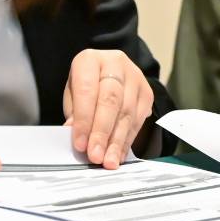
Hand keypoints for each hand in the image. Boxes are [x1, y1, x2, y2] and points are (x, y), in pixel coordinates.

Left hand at [62, 50, 154, 167]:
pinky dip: (127, 140)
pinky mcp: (147, 93)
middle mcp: (115, 64)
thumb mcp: (72, 93)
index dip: (84, 119)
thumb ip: (74, 112)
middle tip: (96, 156)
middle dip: (102, 132)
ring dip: (117, 141)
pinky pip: (138, 120)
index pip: (87, 90)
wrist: (109, 73)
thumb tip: (76, 135)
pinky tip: (119, 153)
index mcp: (90, 60)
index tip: (80, 144)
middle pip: (111, 101)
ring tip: (108, 161)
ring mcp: (135, 77)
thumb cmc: (86, 85)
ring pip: (127, 112)